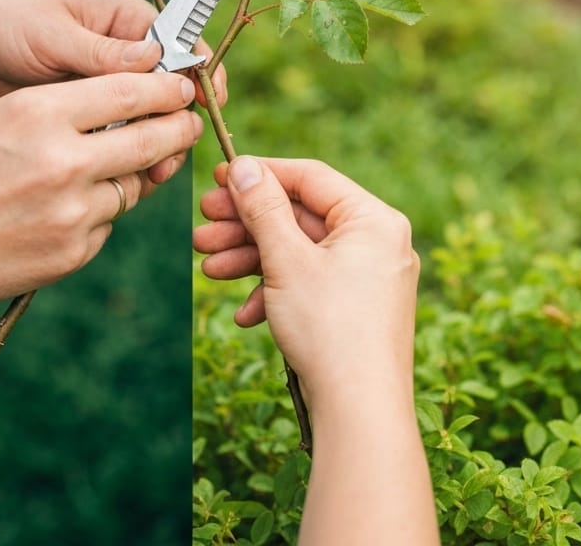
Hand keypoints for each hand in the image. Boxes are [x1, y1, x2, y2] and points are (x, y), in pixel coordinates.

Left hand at [0, 0, 224, 186]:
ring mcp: (114, 90)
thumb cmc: (12, 22)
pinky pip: (122, 140)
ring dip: (155, 148)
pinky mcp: (94, 117)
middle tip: (172, 155)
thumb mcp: (54, 34)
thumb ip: (101, 51)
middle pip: (176, 93)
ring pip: (152, 123)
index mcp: (132, 23)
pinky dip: (127, 158)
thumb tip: (153, 60)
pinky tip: (124, 177)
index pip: (184, 46)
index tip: (206, 104)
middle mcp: (131, 56)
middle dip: (179, 124)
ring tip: (151, 174)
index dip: (201, 76)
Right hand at [0, 70, 202, 311]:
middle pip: (151, 141)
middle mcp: (63, 163)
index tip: (182, 87)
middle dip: (178, 129)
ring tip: (104, 167)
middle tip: (187, 122)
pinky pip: (107, 223)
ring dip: (131, 174)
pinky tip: (62, 207)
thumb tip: (120, 108)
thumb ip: (59, 111)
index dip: (167, 89)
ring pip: (132, 186)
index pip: (130, 93)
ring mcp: (71, 214)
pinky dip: (99, 211)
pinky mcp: (71, 254)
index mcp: (38, 115)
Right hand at [194, 157, 419, 398]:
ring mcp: (369, 279)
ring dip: (252, 259)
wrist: (359, 414)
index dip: (259, 174)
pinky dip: (275, 292)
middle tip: (202, 228)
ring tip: (208, 268)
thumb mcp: (286, 259)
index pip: (310, 178)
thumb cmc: (330, 330)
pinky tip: (245, 316)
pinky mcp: (357, 310)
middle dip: (246, 226)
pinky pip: (311, 285)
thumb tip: (242, 165)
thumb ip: (262, 207)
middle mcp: (378, 243)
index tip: (217, 177)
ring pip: (300, 253)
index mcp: (374, 220)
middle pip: (300, 217)